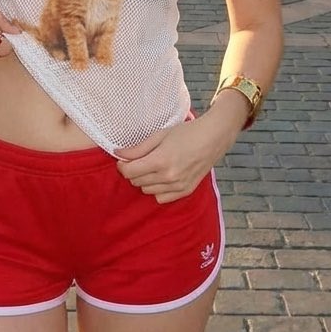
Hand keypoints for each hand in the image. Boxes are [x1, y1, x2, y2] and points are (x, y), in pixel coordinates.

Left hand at [116, 115, 232, 204]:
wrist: (212, 139)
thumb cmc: (186, 133)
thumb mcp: (159, 135)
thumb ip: (138, 148)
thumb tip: (118, 154)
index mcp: (160, 161)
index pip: (129, 172)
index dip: (122, 165)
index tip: (124, 159)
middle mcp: (168, 177)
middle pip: (136, 182)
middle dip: (133, 171)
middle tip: (139, 160)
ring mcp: (178, 186)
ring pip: (147, 191)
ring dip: (145, 180)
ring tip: (153, 167)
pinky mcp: (185, 191)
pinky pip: (161, 198)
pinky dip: (157, 189)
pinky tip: (162, 177)